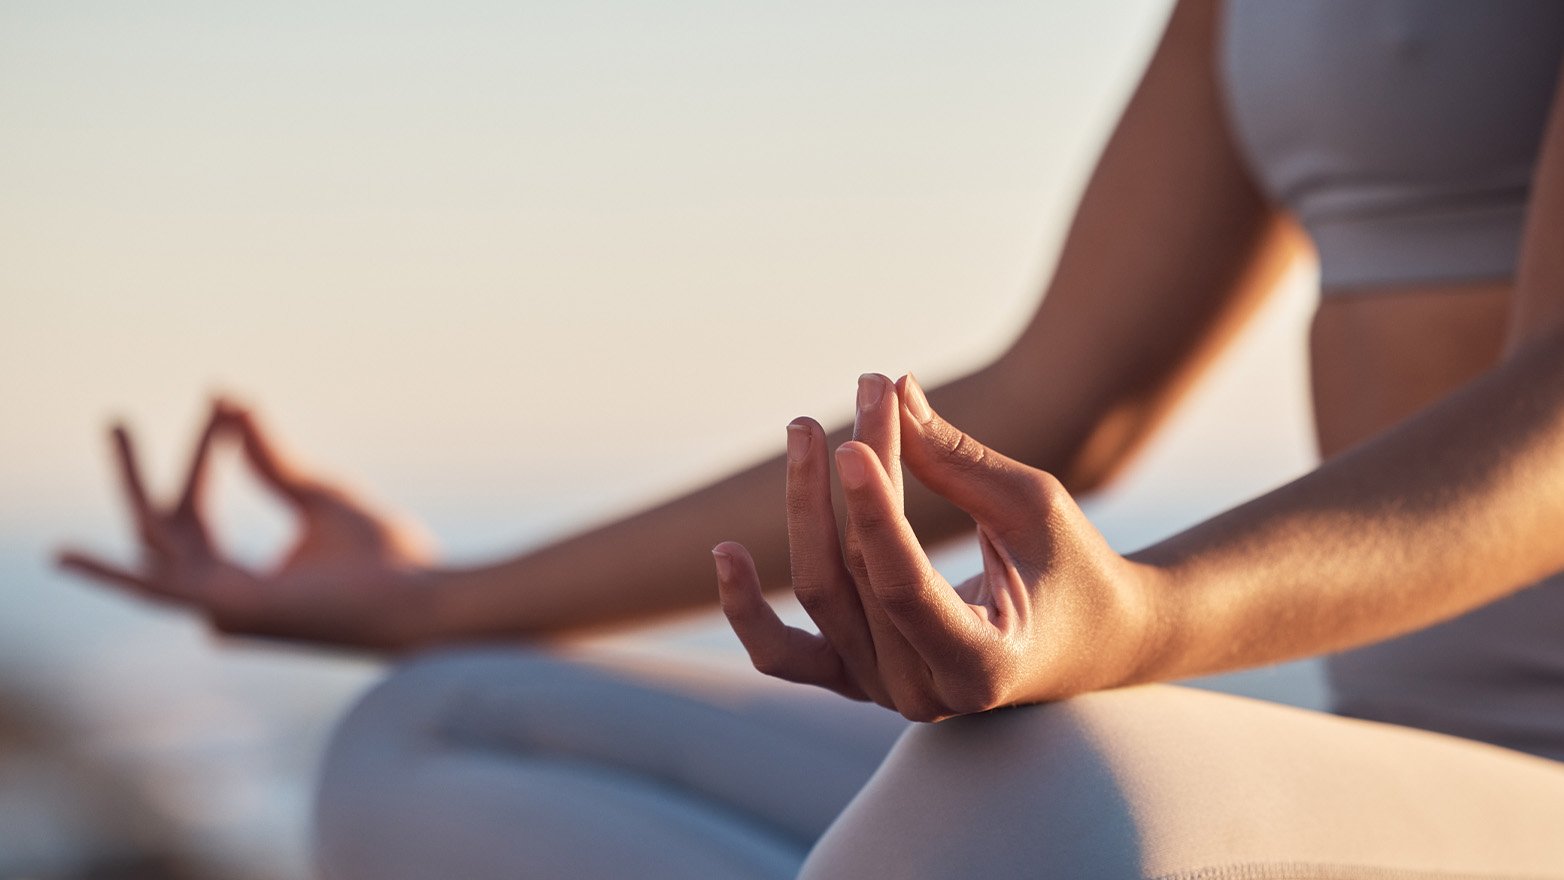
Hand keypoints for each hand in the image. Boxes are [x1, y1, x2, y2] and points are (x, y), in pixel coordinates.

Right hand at [57, 400, 438, 649]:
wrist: (420, 595)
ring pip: (157, 540)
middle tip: (114, 420)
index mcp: (241, 580)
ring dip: (133, 482)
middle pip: (163, 528)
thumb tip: (235, 401)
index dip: (202, 454)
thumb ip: (270, 458)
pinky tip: (66, 554)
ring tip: (115, 426)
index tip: (220, 403)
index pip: (198, 512)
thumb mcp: (316, 494)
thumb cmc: (384, 559)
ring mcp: (221, 610)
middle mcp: (221, 601)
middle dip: (136, 474)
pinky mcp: (229, 611)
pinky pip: (156, 588)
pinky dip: (112, 570)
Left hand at [714, 374, 1160, 720]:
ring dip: (806, 503)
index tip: (853, 435)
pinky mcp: (853, 678)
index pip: (903, 589)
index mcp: (982, 665)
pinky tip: (725, 552)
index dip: (873, 511)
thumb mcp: (1032, 507)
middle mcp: (924, 695)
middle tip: (867, 386)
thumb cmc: (1071, 568)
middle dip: (859, 472)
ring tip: (806, 427)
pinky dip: (746, 608)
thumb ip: (956, 461)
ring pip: (820, 592)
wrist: (1088, 640)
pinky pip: (782, 652)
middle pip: (858, 572)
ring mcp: (881, 693)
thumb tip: (890, 391)